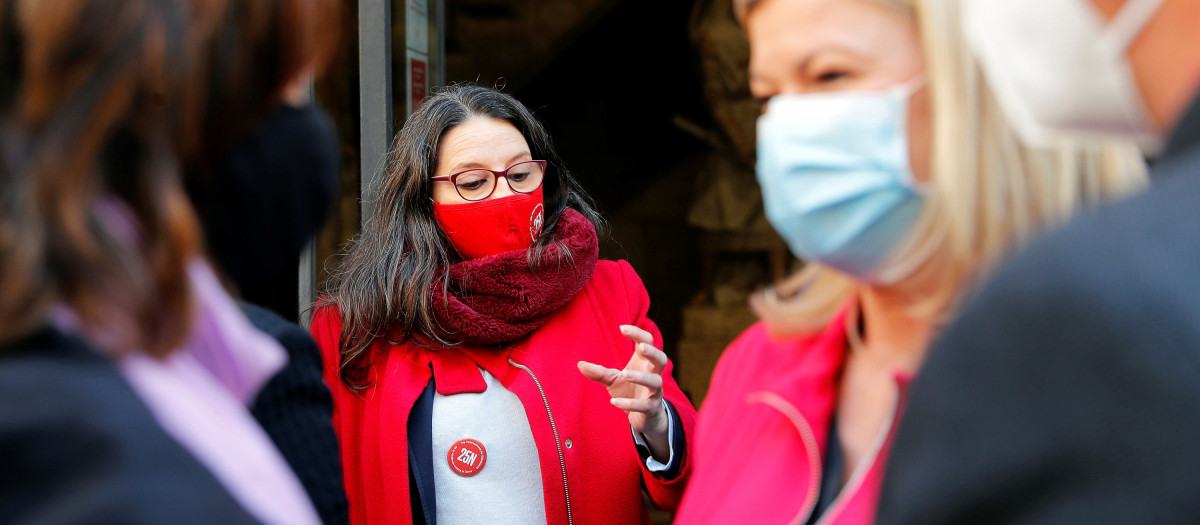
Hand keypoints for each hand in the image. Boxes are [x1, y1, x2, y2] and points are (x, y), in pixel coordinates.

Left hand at [578, 324, 670, 461]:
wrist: (644, 416)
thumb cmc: (629, 390)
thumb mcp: (612, 379)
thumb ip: (599, 372)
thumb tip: (580, 364)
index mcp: (644, 362)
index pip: (647, 342)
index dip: (637, 334)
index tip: (622, 328)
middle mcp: (653, 374)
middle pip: (661, 359)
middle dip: (653, 352)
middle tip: (642, 347)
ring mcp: (654, 392)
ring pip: (655, 382)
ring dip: (641, 377)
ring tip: (624, 374)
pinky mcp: (651, 408)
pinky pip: (644, 405)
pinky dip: (630, 403)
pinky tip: (614, 401)